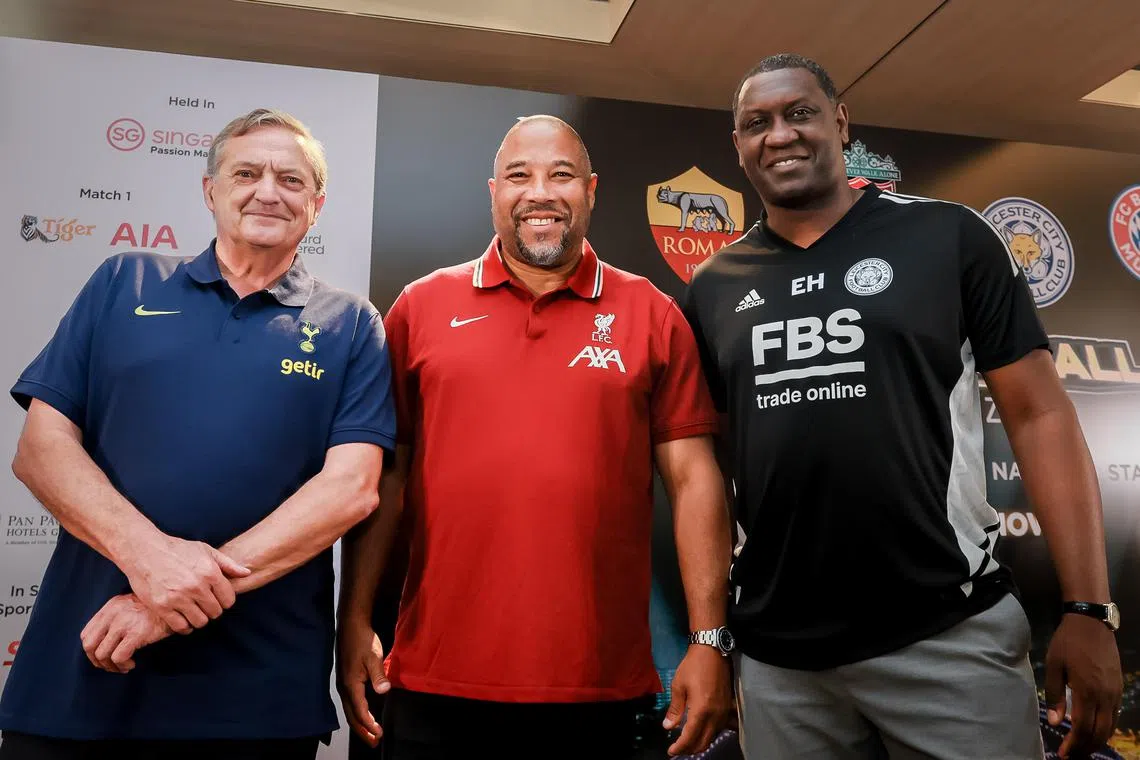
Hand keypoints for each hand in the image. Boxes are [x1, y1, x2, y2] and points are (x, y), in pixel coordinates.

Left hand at [80, 593, 171, 672]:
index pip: (86, 634)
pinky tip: (132, 664)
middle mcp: (113, 614)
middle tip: (111, 666)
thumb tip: (105, 641)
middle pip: (89, 645)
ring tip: (124, 666)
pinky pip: (118, 657)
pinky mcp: (136, 634)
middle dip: (98, 661)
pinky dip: (122, 665)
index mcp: (110, 607)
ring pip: (102, 654)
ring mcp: (124, 623)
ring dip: (111, 666)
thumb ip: (117, 618)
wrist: (179, 605)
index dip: (92, 651)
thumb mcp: (132, 606)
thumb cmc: (158, 610)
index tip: (103, 658)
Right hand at [122, 534, 249, 633]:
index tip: (217, 598)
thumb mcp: (206, 551)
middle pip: (215, 612)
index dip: (225, 601)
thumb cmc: (177, 549)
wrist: (145, 551)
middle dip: (212, 610)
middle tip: (205, 605)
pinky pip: (180, 626)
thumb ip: (228, 564)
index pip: (228, 600)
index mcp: (210, 573)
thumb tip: (247, 573)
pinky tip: (183, 618)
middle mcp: (196, 587)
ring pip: (200, 622)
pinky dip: (184, 626)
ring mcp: (178, 598)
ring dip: (199, 619)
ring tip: (194, 611)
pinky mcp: (162, 607)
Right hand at [336, 619, 389, 745]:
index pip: (359, 711)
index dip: (369, 724)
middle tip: (374, 743)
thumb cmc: (363, 640)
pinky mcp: (345, 680)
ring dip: (359, 725)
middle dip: (362, 731)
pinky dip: (357, 714)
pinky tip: (363, 716)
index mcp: (350, 684)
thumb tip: (384, 691)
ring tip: (370, 735)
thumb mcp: (373, 656)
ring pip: (349, 711)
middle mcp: (344, 687)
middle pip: (352, 716)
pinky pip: (350, 704)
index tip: (379, 733)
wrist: (351, 625)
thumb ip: (378, 675)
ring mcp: (343, 684)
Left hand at [663, 645, 734, 755]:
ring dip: (699, 743)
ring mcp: (723, 712)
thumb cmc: (692, 667)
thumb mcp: (678, 686)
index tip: (671, 752)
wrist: (712, 651)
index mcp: (701, 710)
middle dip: (689, 749)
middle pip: (703, 742)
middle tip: (678, 748)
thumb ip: (675, 709)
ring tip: (687, 742)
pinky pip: (718, 729)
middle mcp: (715, 715)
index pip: (690, 737)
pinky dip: (708, 735)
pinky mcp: (727, 707)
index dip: (680, 747)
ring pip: (712, 737)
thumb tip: (668, 727)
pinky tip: (700, 731)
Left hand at [1045, 613, 1122, 758]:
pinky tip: (1093, 730)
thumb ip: (1054, 695)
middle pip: (1099, 732)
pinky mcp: (1119, 687)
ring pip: (1109, 726)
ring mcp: (1115, 692)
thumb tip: (1054, 721)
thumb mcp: (1054, 666)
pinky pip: (1114, 715)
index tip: (1063, 754)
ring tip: (1081, 747)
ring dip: (1096, 740)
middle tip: (1071, 756)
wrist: (1092, 622)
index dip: (1073, 744)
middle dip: (1085, 747)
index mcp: (1086, 691)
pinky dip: (1105, 728)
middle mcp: (1104, 696)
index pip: (1081, 727)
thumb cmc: (1067, 642)